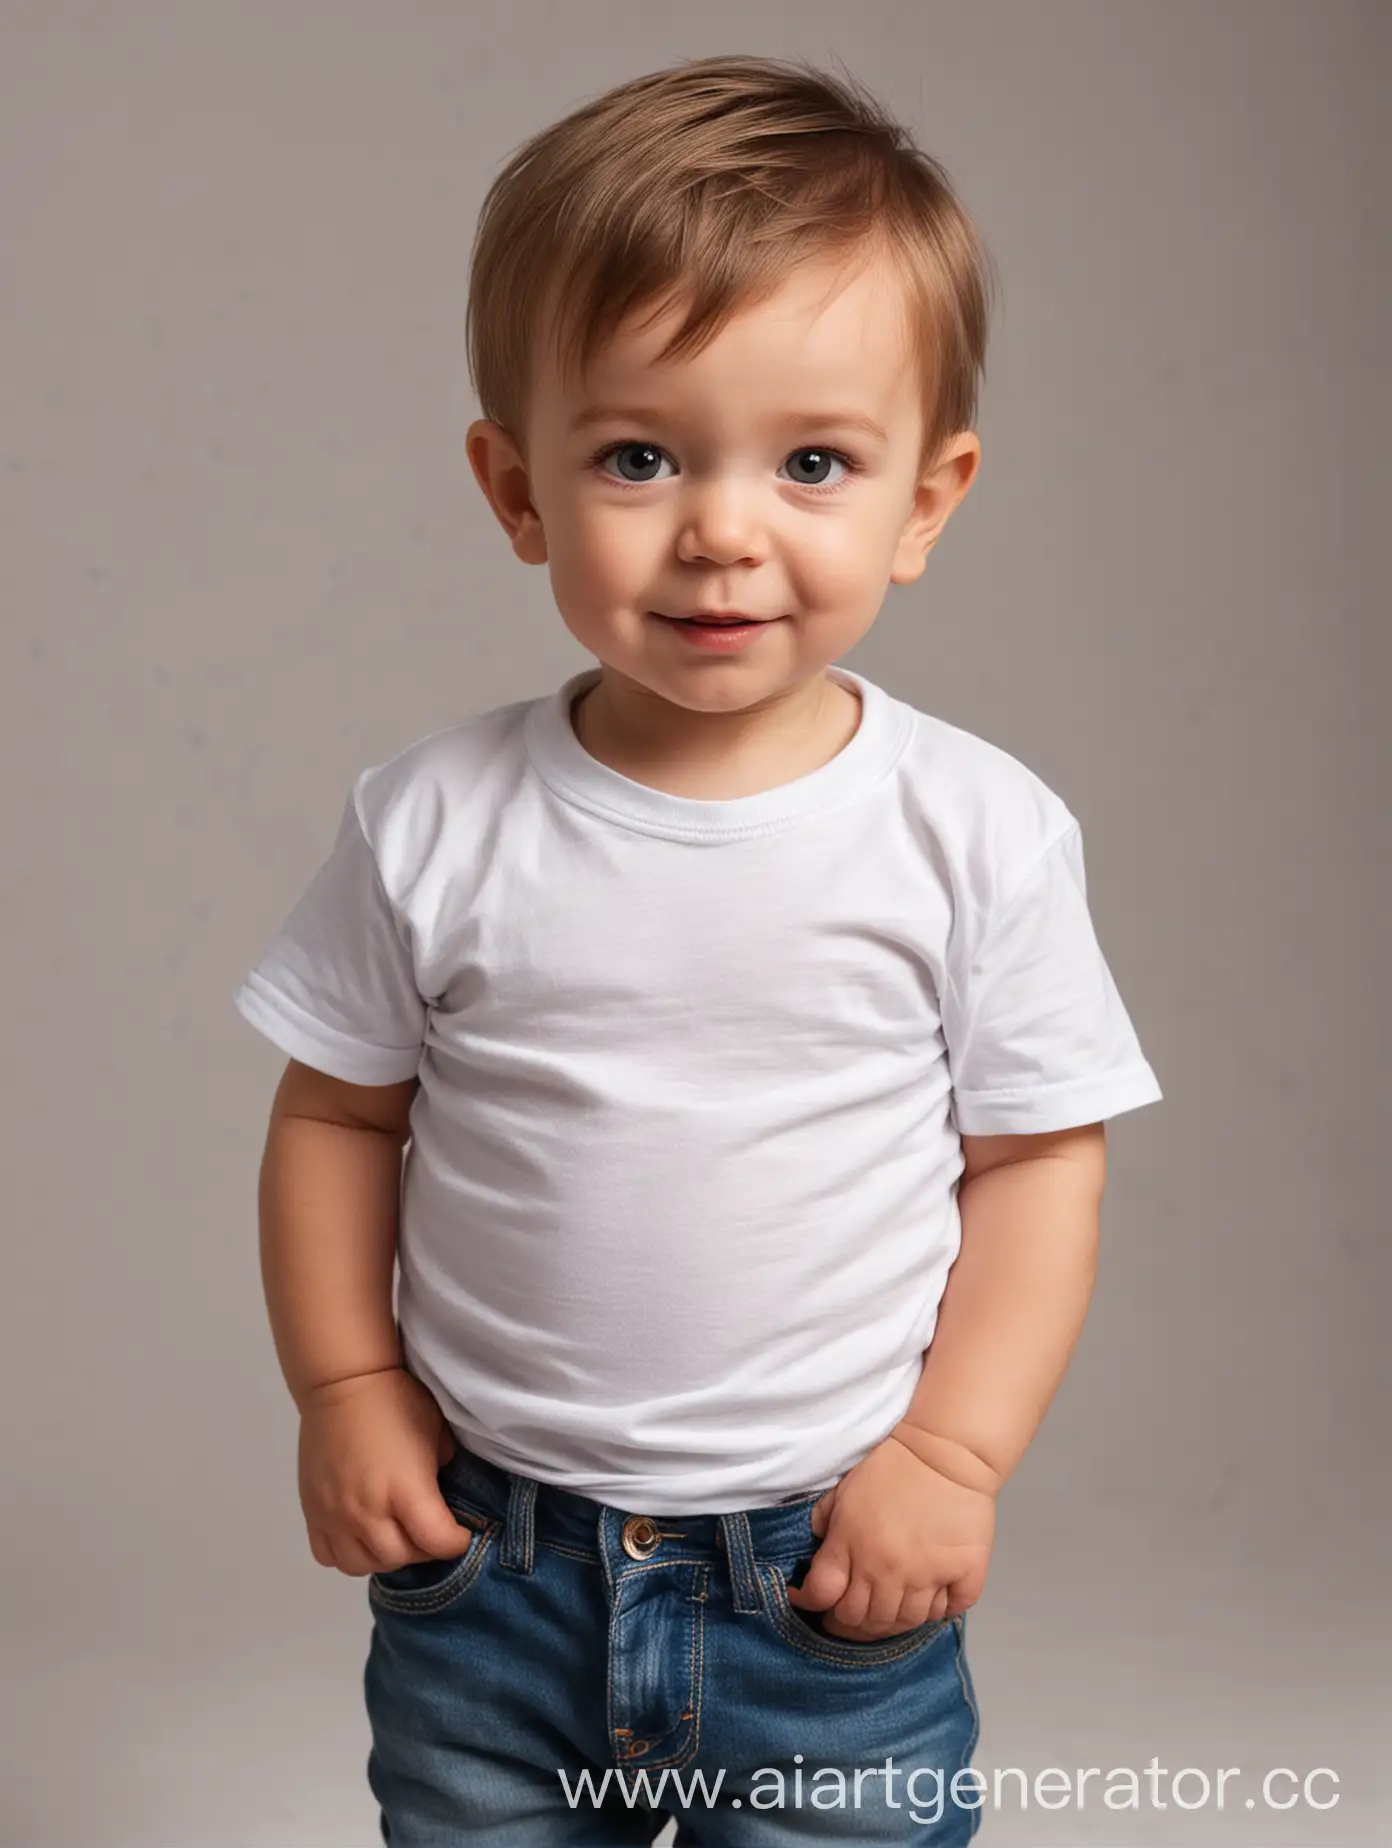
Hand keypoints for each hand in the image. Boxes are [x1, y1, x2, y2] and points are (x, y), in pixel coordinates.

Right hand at [297, 1365, 475, 1576]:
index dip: (455, 1543)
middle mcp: (368, 1510)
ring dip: (385, 1556)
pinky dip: (349, 1554)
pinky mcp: (313, 1512)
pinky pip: (329, 1556)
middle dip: (422, 1550)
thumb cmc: (395, 1400)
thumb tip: (441, 1493)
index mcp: (405, 1490)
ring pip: (362, 1564)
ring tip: (394, 1535)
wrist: (341, 1383)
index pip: (435, 1542)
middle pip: (400, 1558)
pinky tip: (361, 1535)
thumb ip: (443, 1466)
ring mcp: (335, 1515)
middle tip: (428, 1532)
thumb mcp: (435, 1430)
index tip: (460, 1534)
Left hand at [784, 1433, 995, 1641]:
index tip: (812, 1603)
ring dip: (890, 1624)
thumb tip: (814, 1554)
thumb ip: (822, 1524)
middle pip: (860, 1620)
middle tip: (849, 1619)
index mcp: (851, 1546)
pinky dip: (934, 1613)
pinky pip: (945, 1613)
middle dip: (848, 1624)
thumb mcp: (842, 1490)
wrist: (945, 1450)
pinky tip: (927, 1602)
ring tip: (887, 1613)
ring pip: (902, 1624)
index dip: (812, 1604)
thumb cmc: (892, 1466)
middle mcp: (886, 1569)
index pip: (822, 1596)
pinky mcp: (963, 1575)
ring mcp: (926, 1576)